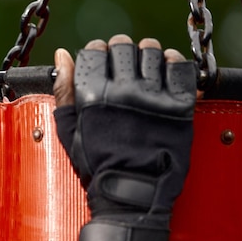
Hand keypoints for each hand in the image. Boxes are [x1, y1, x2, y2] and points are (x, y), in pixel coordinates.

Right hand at [52, 35, 195, 240]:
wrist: (133, 194)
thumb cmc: (98, 165)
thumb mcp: (70, 130)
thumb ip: (64, 91)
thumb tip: (61, 55)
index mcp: (94, 96)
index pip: (94, 51)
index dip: (96, 52)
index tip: (101, 61)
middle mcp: (124, 91)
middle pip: (123, 46)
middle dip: (120, 51)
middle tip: (123, 65)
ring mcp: (153, 97)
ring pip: (152, 51)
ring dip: (146, 55)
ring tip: (144, 69)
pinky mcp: (179, 105)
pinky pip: (180, 66)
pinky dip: (173, 63)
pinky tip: (166, 71)